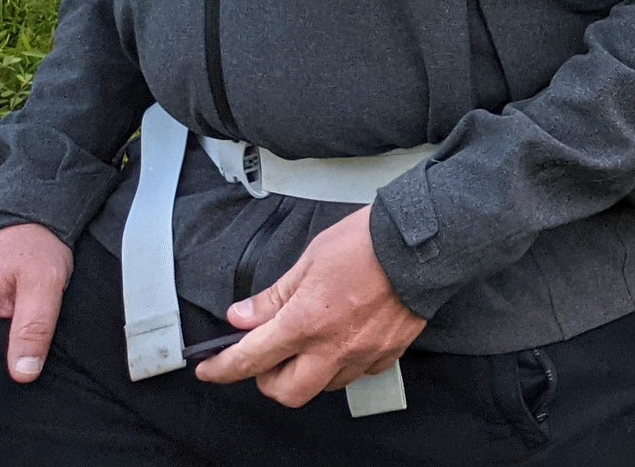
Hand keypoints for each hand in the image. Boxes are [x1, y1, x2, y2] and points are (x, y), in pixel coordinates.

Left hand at [194, 208, 423, 408]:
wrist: (424, 241)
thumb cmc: (369, 243)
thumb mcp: (309, 260)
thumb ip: (274, 296)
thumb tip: (243, 317)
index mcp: (305, 322)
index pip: (249, 359)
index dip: (222, 368)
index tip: (211, 369)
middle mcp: (332, 346)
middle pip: (287, 392)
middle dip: (270, 380)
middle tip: (270, 356)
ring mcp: (363, 353)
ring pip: (324, 386)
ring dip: (309, 371)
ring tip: (312, 343)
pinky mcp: (388, 352)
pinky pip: (358, 373)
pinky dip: (345, 363)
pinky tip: (345, 338)